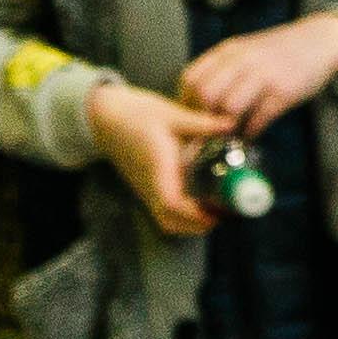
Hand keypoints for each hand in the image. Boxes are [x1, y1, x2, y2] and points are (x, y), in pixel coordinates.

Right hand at [85, 81, 232, 237]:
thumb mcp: (170, 114)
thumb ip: (201, 123)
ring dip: (190, 223)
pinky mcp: (145, 187)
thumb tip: (233, 124)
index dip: (194, 214)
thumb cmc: (136, 114)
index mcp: (157, 169)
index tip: (218, 213)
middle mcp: (150, 185)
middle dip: (197, 225)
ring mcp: (146, 189)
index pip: (171, 203)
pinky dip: (182, 215)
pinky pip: (163, 211)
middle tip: (226, 212)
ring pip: (166, 219)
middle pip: (169, 221)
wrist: (104, 118)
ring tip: (217, 208)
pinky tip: (202, 199)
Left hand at [175, 11, 337, 132]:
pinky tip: (251, 134)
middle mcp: (243, 61)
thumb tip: (199, 102)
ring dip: (227, 128)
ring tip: (230, 135)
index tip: (192, 117)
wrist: (321, 40)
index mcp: (229, 51)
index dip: (187, 102)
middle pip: (206, 94)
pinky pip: (258, 118)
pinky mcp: (284, 91)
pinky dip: (251, 131)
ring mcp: (264, 75)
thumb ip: (224, 70)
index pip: (192, 78)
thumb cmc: (280, 51)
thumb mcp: (246, 51)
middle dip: (204, 118)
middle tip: (209, 131)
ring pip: (230, 108)